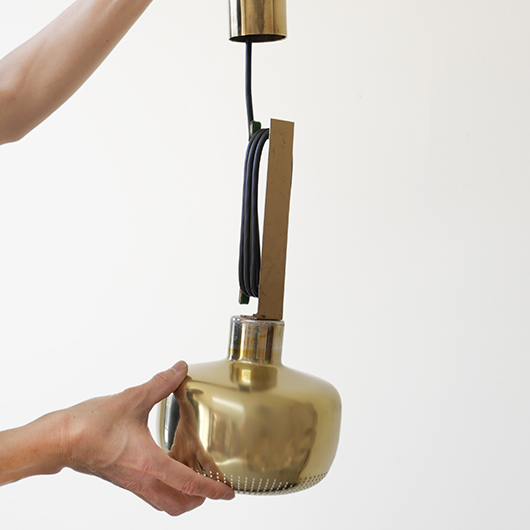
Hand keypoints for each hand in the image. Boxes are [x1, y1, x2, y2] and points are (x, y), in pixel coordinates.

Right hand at [62, 361, 234, 515]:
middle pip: (178, 504)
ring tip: (196, 479)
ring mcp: (131, 482)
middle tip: (214, 486)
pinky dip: (166, 488)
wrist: (59, 439)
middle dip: (200, 500)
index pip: (189, 484)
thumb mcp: (132, 398)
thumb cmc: (90, 425)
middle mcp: (142, 479)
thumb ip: (160, 383)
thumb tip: (179, 369)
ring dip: (183, 497)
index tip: (228, 494)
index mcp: (149, 463)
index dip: (212, 490)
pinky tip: (168, 466)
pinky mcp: (122, 479)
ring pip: (163, 503)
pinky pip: (150, 493)